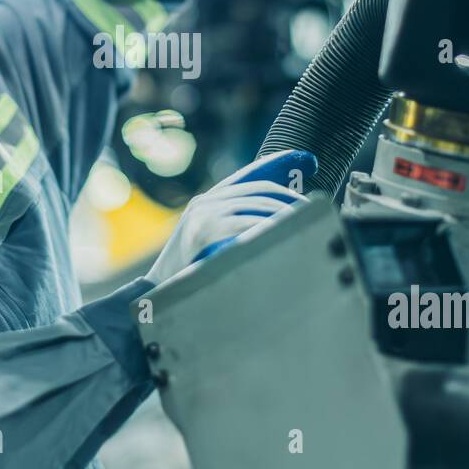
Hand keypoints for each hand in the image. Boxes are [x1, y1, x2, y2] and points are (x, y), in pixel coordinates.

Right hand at [146, 149, 316, 283]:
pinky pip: (245, 223)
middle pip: (259, 190)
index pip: (250, 179)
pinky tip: (282, 234)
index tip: (305, 182)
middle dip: (289, 199)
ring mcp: (203, 214)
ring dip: (284, 213)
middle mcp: (205, 202)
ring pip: (256, 204)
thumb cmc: (189, 270)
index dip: (279, 177)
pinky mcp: (203, 231)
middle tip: (311, 211)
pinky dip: (267, 226)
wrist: (157, 291)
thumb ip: (232, 226)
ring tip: (304, 223)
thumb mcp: (209, 240)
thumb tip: (272, 226)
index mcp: (207, 200)